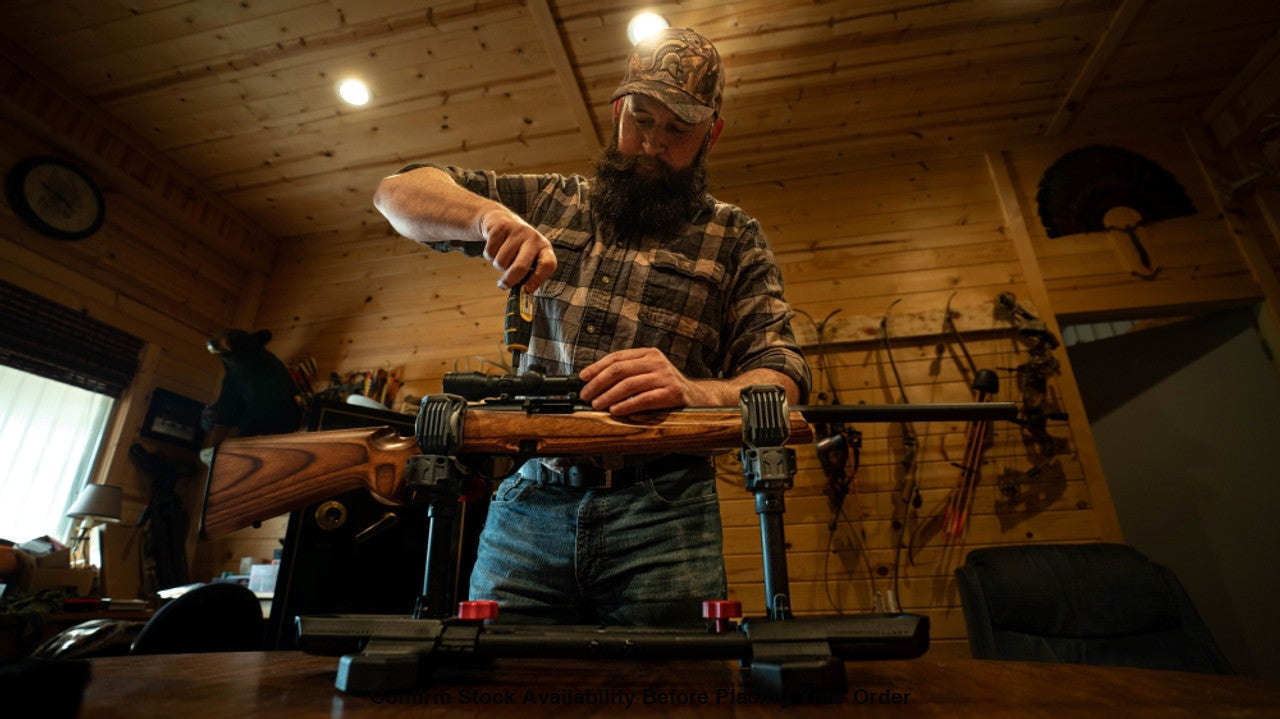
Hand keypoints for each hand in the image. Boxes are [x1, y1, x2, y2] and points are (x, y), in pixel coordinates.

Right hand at [477, 208, 556, 291]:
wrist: (500, 220)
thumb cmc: (517, 247)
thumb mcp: (528, 258)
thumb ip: (528, 274)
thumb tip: (524, 296)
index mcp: (544, 248)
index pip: (548, 264)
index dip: (538, 280)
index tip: (527, 290)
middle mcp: (533, 238)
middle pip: (520, 267)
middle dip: (509, 280)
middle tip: (503, 285)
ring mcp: (517, 231)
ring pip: (501, 262)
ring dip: (498, 265)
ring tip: (502, 258)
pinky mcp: (501, 227)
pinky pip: (489, 253)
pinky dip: (489, 256)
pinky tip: (495, 248)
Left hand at [578, 348, 710, 415]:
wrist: (698, 398)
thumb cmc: (667, 388)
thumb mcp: (650, 373)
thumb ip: (629, 373)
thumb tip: (596, 382)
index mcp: (649, 353)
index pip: (617, 357)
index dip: (597, 367)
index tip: (582, 378)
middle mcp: (657, 361)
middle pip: (620, 369)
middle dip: (598, 382)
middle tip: (585, 394)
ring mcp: (665, 376)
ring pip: (629, 384)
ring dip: (608, 395)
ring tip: (596, 404)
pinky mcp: (672, 392)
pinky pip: (644, 399)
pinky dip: (627, 405)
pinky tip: (615, 410)